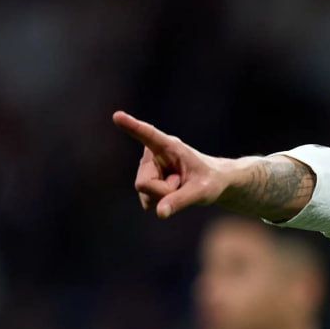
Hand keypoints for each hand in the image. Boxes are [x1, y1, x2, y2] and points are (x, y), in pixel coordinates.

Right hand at [112, 111, 228, 217]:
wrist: (211, 183)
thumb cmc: (210, 181)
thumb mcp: (201, 192)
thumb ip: (180, 200)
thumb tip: (159, 213)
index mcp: (169, 146)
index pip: (148, 135)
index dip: (132, 126)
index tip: (117, 116)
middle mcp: (153, 154)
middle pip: (143, 183)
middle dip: (164, 192)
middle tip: (182, 184)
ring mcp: (146, 168)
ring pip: (145, 193)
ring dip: (164, 197)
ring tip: (179, 186)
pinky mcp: (145, 181)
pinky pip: (147, 202)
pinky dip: (161, 203)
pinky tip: (172, 193)